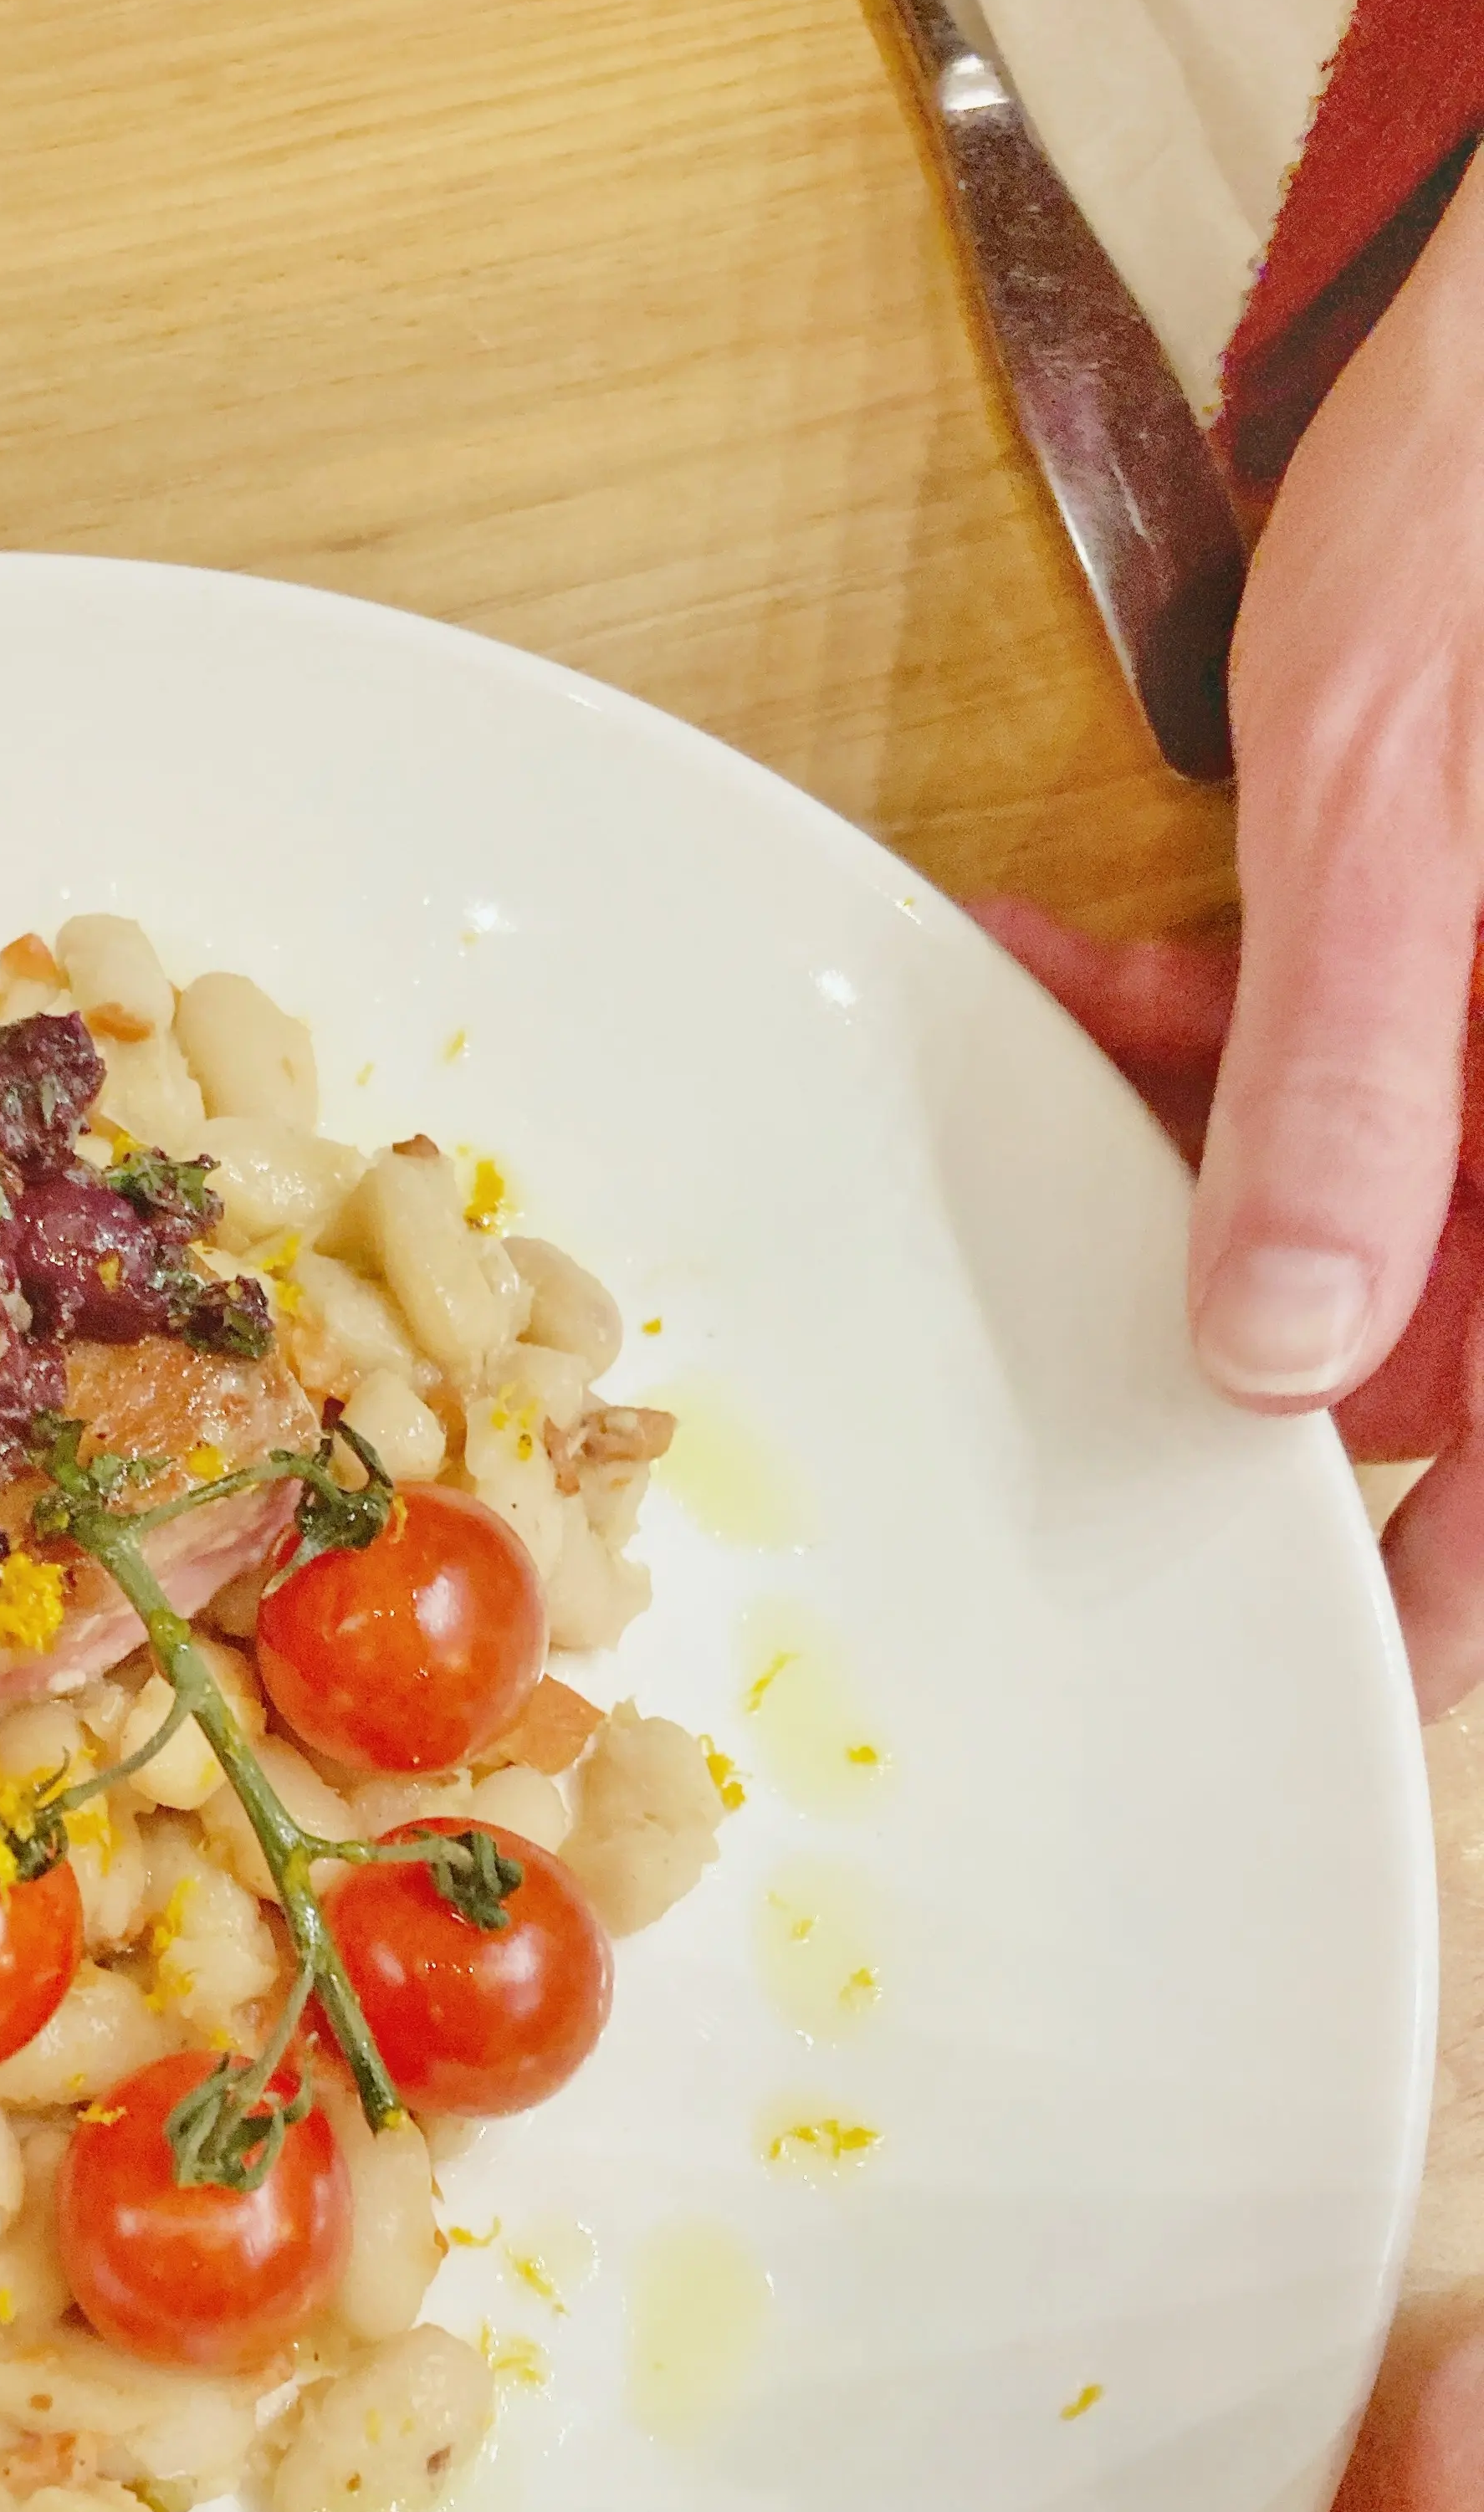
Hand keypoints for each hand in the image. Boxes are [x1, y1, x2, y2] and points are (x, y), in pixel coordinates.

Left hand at [981, 149, 1483, 1718]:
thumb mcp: (1399, 812)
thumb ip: (1360, 1084)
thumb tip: (1288, 1355)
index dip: (1431, 1609)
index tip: (1287, 1699)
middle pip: (1442, 1349)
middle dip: (1240, 1339)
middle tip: (1066, 1346)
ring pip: (1362, 1206)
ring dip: (1200, 1157)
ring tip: (1092, 1041)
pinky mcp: (1459, 967)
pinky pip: (1351, 1067)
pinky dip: (1228, 1039)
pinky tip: (1106, 962)